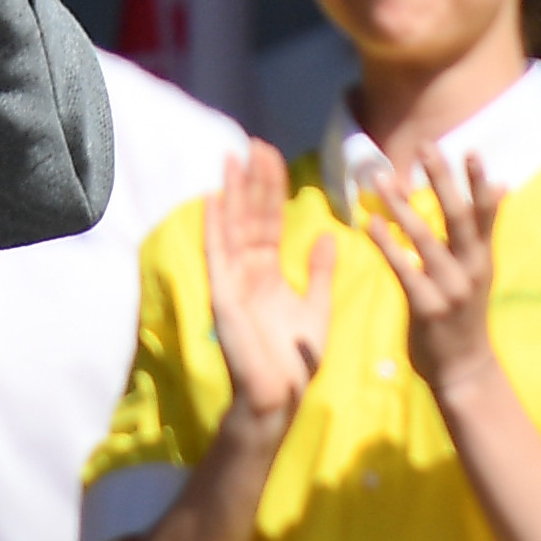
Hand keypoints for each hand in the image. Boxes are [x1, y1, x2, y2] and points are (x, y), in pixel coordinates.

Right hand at [202, 143, 333, 421]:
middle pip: (249, 217)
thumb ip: (321, 272)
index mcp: (268, 274)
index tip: (272, 157)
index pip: (268, 222)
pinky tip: (212, 198)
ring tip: (232, 158)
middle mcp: (246, 272)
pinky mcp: (223, 295)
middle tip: (254, 144)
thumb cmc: (297, 358)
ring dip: (231, 193)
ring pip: (232, 228)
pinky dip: (214, 226)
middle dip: (252, 181)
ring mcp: (232, 282)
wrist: (282, 395)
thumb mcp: (317, 306)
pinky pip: (217, 255)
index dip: (270, 190)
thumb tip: (329, 236)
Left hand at [354, 147, 503, 397]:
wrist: (465, 372)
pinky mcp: (427, 307)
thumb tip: (500, 187)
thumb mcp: (480, 273)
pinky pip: (404, 269)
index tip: (473, 151)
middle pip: (459, 217)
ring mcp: (450, 289)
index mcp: (483, 260)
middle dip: (444, 181)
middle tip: (429, 146)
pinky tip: (371, 223)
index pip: (486, 214)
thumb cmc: (465, 317)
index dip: (479, 183)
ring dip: (402, 205)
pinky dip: (387, 244)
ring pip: (425, 238)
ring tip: (382, 177)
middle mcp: (471, 270)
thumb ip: (482, 234)